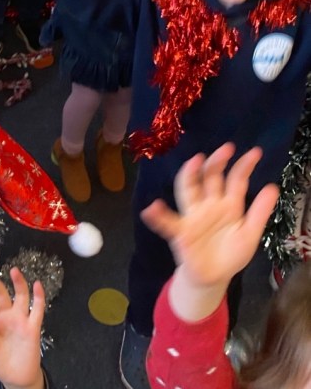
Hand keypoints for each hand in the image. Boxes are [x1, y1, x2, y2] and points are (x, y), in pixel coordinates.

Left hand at [0, 268, 44, 388]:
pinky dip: (39, 297)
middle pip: (0, 295)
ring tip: (14, 271)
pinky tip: (38, 285)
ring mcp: (20, 319)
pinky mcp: (33, 327)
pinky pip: (37, 310)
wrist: (16, 377)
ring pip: (21, 297)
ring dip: (18, 283)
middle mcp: (5, 315)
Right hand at [142, 145, 277, 315]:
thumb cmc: (230, 254)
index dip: (244, 166)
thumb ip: (259, 212)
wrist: (212, 278)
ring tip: (194, 162)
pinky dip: (158, 216)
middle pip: (210, 177)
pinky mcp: (180, 231)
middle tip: (226, 148)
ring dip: (189, 175)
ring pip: (189, 189)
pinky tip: (152, 210)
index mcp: (228, 204)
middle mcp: (209, 203)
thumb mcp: (250, 234)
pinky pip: (167, 222)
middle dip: (217, 162)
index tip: (255, 152)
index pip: (236, 180)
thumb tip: (273, 186)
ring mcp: (193, 215)